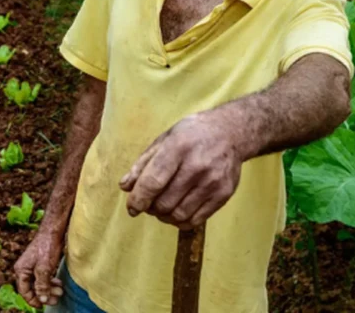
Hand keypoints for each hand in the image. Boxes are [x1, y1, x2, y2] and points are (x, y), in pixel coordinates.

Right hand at [14, 229, 65, 307]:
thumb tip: (41, 300)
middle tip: (56, 298)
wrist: (53, 230)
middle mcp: (25, 268)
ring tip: (60, 291)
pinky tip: (58, 283)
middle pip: (32, 288)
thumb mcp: (44, 268)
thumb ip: (42, 285)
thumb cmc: (47, 246)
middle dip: (44, 295)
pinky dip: (51, 282)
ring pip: (39, 283)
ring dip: (49, 289)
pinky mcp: (41, 263)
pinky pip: (44, 277)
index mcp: (21, 270)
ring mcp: (33, 266)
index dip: (33, 300)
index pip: (24, 291)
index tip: (42, 306)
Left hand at [117, 113, 243, 229]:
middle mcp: (197, 166)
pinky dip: (181, 221)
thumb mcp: (164, 140)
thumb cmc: (191, 134)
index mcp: (178, 148)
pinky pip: (196, 220)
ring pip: (179, 214)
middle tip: (148, 202)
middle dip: (150, 207)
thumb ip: (143, 164)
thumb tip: (125, 187)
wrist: (230, 132)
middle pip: (164, 202)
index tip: (132, 207)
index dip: (138, 199)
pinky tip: (177, 211)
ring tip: (162, 207)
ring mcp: (213, 182)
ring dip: (164, 216)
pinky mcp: (224, 194)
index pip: (153, 181)